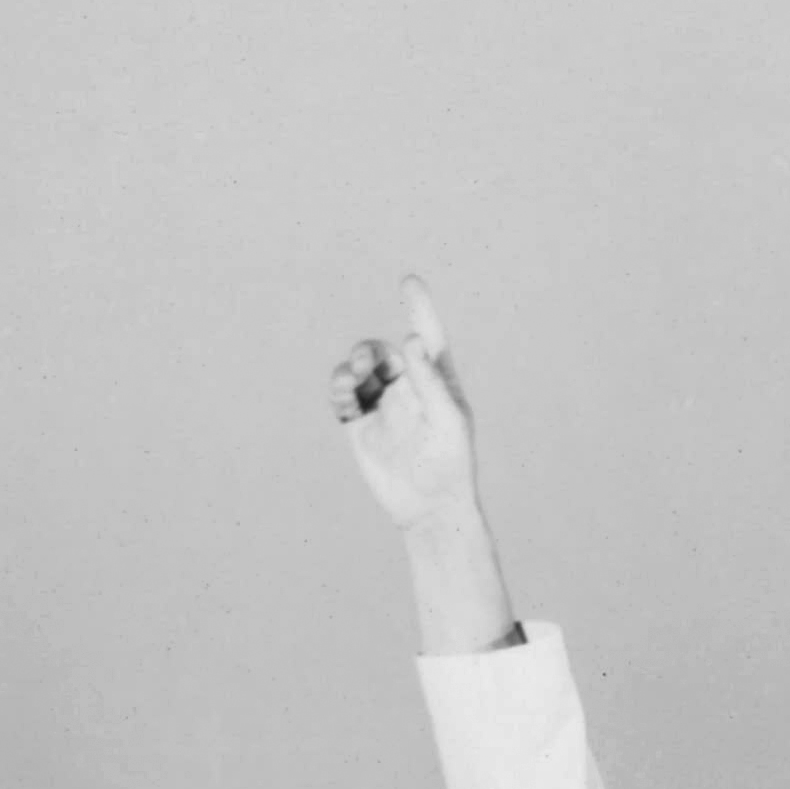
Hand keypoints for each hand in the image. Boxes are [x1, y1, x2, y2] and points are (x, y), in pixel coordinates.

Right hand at [328, 278, 479, 530]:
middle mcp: (408, 388)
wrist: (428, 508)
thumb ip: (429, 380)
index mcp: (436, 382)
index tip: (409, 281)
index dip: (419, 308)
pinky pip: (343, 397)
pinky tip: (345, 400)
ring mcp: (382, 405)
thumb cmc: (450, 465)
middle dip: (368, 352)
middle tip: (365, 364)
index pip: (426, 337)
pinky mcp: (360, 424)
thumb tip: (411, 340)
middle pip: (380, 352)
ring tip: (349, 382)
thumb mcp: (447, 420)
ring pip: (357, 371)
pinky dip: (339, 391)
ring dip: (349, 369)